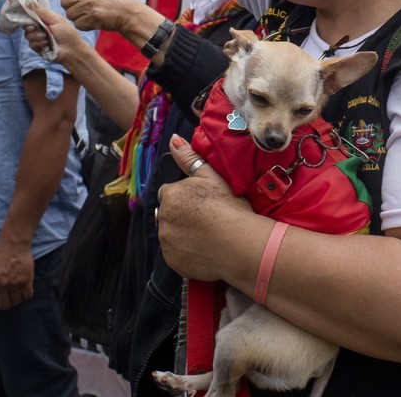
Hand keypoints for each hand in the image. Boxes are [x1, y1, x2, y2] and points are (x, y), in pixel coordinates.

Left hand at [0, 239, 33, 309]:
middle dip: (5, 303)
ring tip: (16, 294)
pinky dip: (26, 295)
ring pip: (16, 302)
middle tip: (7, 298)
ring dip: (16, 300)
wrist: (14, 243)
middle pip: (4, 305)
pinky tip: (24, 290)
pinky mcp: (27, 280)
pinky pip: (28, 295)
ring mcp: (15, 282)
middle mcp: (2, 284)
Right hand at [26, 3, 85, 64]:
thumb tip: (31, 2)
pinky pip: (31, 44)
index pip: (32, 16)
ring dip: (36, 36)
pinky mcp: (38, 47)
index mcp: (45, 20)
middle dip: (30, 27)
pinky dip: (38, 43)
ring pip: (28, 35)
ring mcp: (38, 38)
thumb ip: (43, 12)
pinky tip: (46, 44)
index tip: (26, 15)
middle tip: (35, 28)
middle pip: (27, 25)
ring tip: (46, 37)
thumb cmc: (68, 34)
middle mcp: (40, 28)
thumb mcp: (57, 20)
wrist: (72, 50)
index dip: (28, 15)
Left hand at [57, 0, 140, 31]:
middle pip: (64, 2)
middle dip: (72, 8)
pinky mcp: (93, 17)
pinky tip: (94, 21)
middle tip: (86, 9)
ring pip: (69, 14)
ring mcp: (90, 3)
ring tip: (91, 15)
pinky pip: (77, 24)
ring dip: (78, 18)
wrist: (129, 13)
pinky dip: (84, 26)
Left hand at [156, 135, 255, 281]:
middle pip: (168, 214)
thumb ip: (189, 158)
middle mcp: (162, 217)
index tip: (203, 204)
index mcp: (170, 194)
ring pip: (171, 234)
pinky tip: (204, 250)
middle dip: (182, 216)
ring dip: (182, 234)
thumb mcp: (212, 176)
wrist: (239, 244)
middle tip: (207, 220)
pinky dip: (185, 252)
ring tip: (207, 236)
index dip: (187, 198)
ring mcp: (166, 242)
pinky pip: (175, 254)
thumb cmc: (229, 206)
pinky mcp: (172, 261)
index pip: (170, 194)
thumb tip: (173, 139)